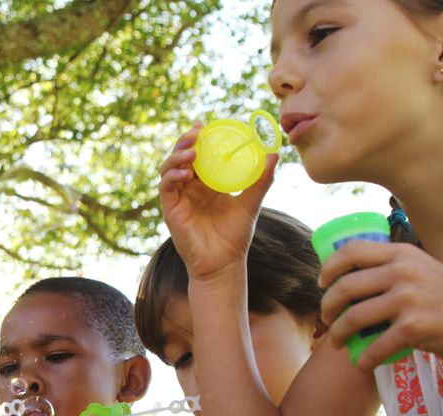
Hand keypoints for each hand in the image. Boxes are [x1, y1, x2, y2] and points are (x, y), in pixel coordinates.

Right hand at [158, 124, 278, 281]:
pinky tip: (186, 173)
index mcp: (207, 183)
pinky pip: (166, 187)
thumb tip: (275, 154)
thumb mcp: (251, 202)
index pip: (199, 154)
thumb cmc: (235, 236)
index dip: (197, 138)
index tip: (204, 124)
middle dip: (185, 142)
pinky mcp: (171, 209)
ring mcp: (179, 198)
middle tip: (196, 131)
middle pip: (181, 157)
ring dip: (177, 156)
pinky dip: (173, 176)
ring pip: (169, 168)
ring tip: (192, 151)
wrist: (224, 264)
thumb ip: (260, 179)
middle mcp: (190, 187)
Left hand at [319, 241, 442, 368]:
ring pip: (353, 318)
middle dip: (328, 307)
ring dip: (338, 335)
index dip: (329, 268)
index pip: (351, 251)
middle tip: (327, 319)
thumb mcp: (424, 269)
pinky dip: (363, 359)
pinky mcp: (414, 328)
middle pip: (344, 287)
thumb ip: (395, 269)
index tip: (322, 284)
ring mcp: (407, 299)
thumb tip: (352, 282)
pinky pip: (375, 346)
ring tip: (337, 343)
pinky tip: (361, 364)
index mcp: (402, 254)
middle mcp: (402, 272)